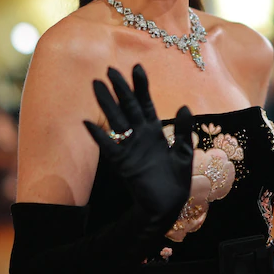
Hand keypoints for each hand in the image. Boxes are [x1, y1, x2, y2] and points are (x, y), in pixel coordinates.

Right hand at [84, 65, 192, 228]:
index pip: (146, 103)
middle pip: (128, 106)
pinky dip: (99, 135)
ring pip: (116, 120)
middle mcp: (140, 135)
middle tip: (110, 69)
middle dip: (120, 88)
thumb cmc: (176, 180)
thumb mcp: (185, 153)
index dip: (141, 85)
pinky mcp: (122, 163)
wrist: (166, 206)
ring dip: (106, 104)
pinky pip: (109, 146)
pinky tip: (88, 123)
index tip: (137, 67)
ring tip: (96, 85)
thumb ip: (184, 130)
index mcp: (156, 130)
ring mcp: (130, 147)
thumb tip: (185, 106)